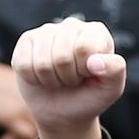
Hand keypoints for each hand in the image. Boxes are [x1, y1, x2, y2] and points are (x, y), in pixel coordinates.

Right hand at [11, 19, 127, 138]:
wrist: (64, 112)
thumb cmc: (89, 97)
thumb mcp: (111, 89)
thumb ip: (115, 70)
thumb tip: (95, 61)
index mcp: (96, 33)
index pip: (84, 48)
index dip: (83, 70)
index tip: (88, 75)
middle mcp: (72, 26)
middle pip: (61, 56)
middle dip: (67, 77)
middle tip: (72, 80)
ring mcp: (47, 31)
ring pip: (42, 62)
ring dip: (50, 80)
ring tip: (58, 79)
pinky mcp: (26, 41)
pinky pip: (24, 64)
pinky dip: (33, 78)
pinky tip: (41, 77)